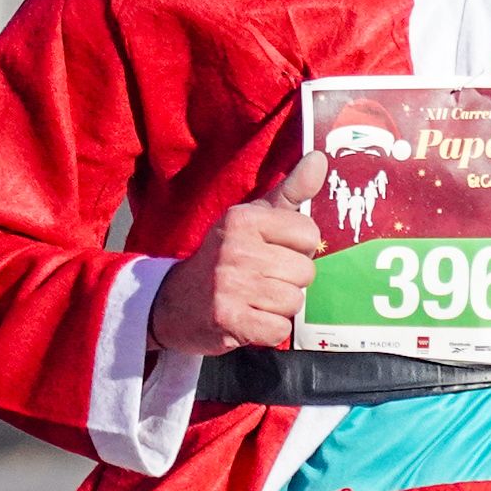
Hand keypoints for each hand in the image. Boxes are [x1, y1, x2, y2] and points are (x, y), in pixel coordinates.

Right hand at [147, 148, 328, 353]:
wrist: (169, 304)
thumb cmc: (222, 259)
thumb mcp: (250, 220)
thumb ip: (289, 192)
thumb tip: (320, 159)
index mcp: (243, 220)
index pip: (308, 234)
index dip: (297, 249)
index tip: (270, 253)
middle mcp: (235, 249)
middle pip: (305, 272)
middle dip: (288, 282)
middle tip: (259, 281)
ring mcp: (230, 286)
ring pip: (294, 302)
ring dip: (278, 308)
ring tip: (252, 300)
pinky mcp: (228, 320)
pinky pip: (278, 330)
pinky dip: (268, 331)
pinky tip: (249, 320)